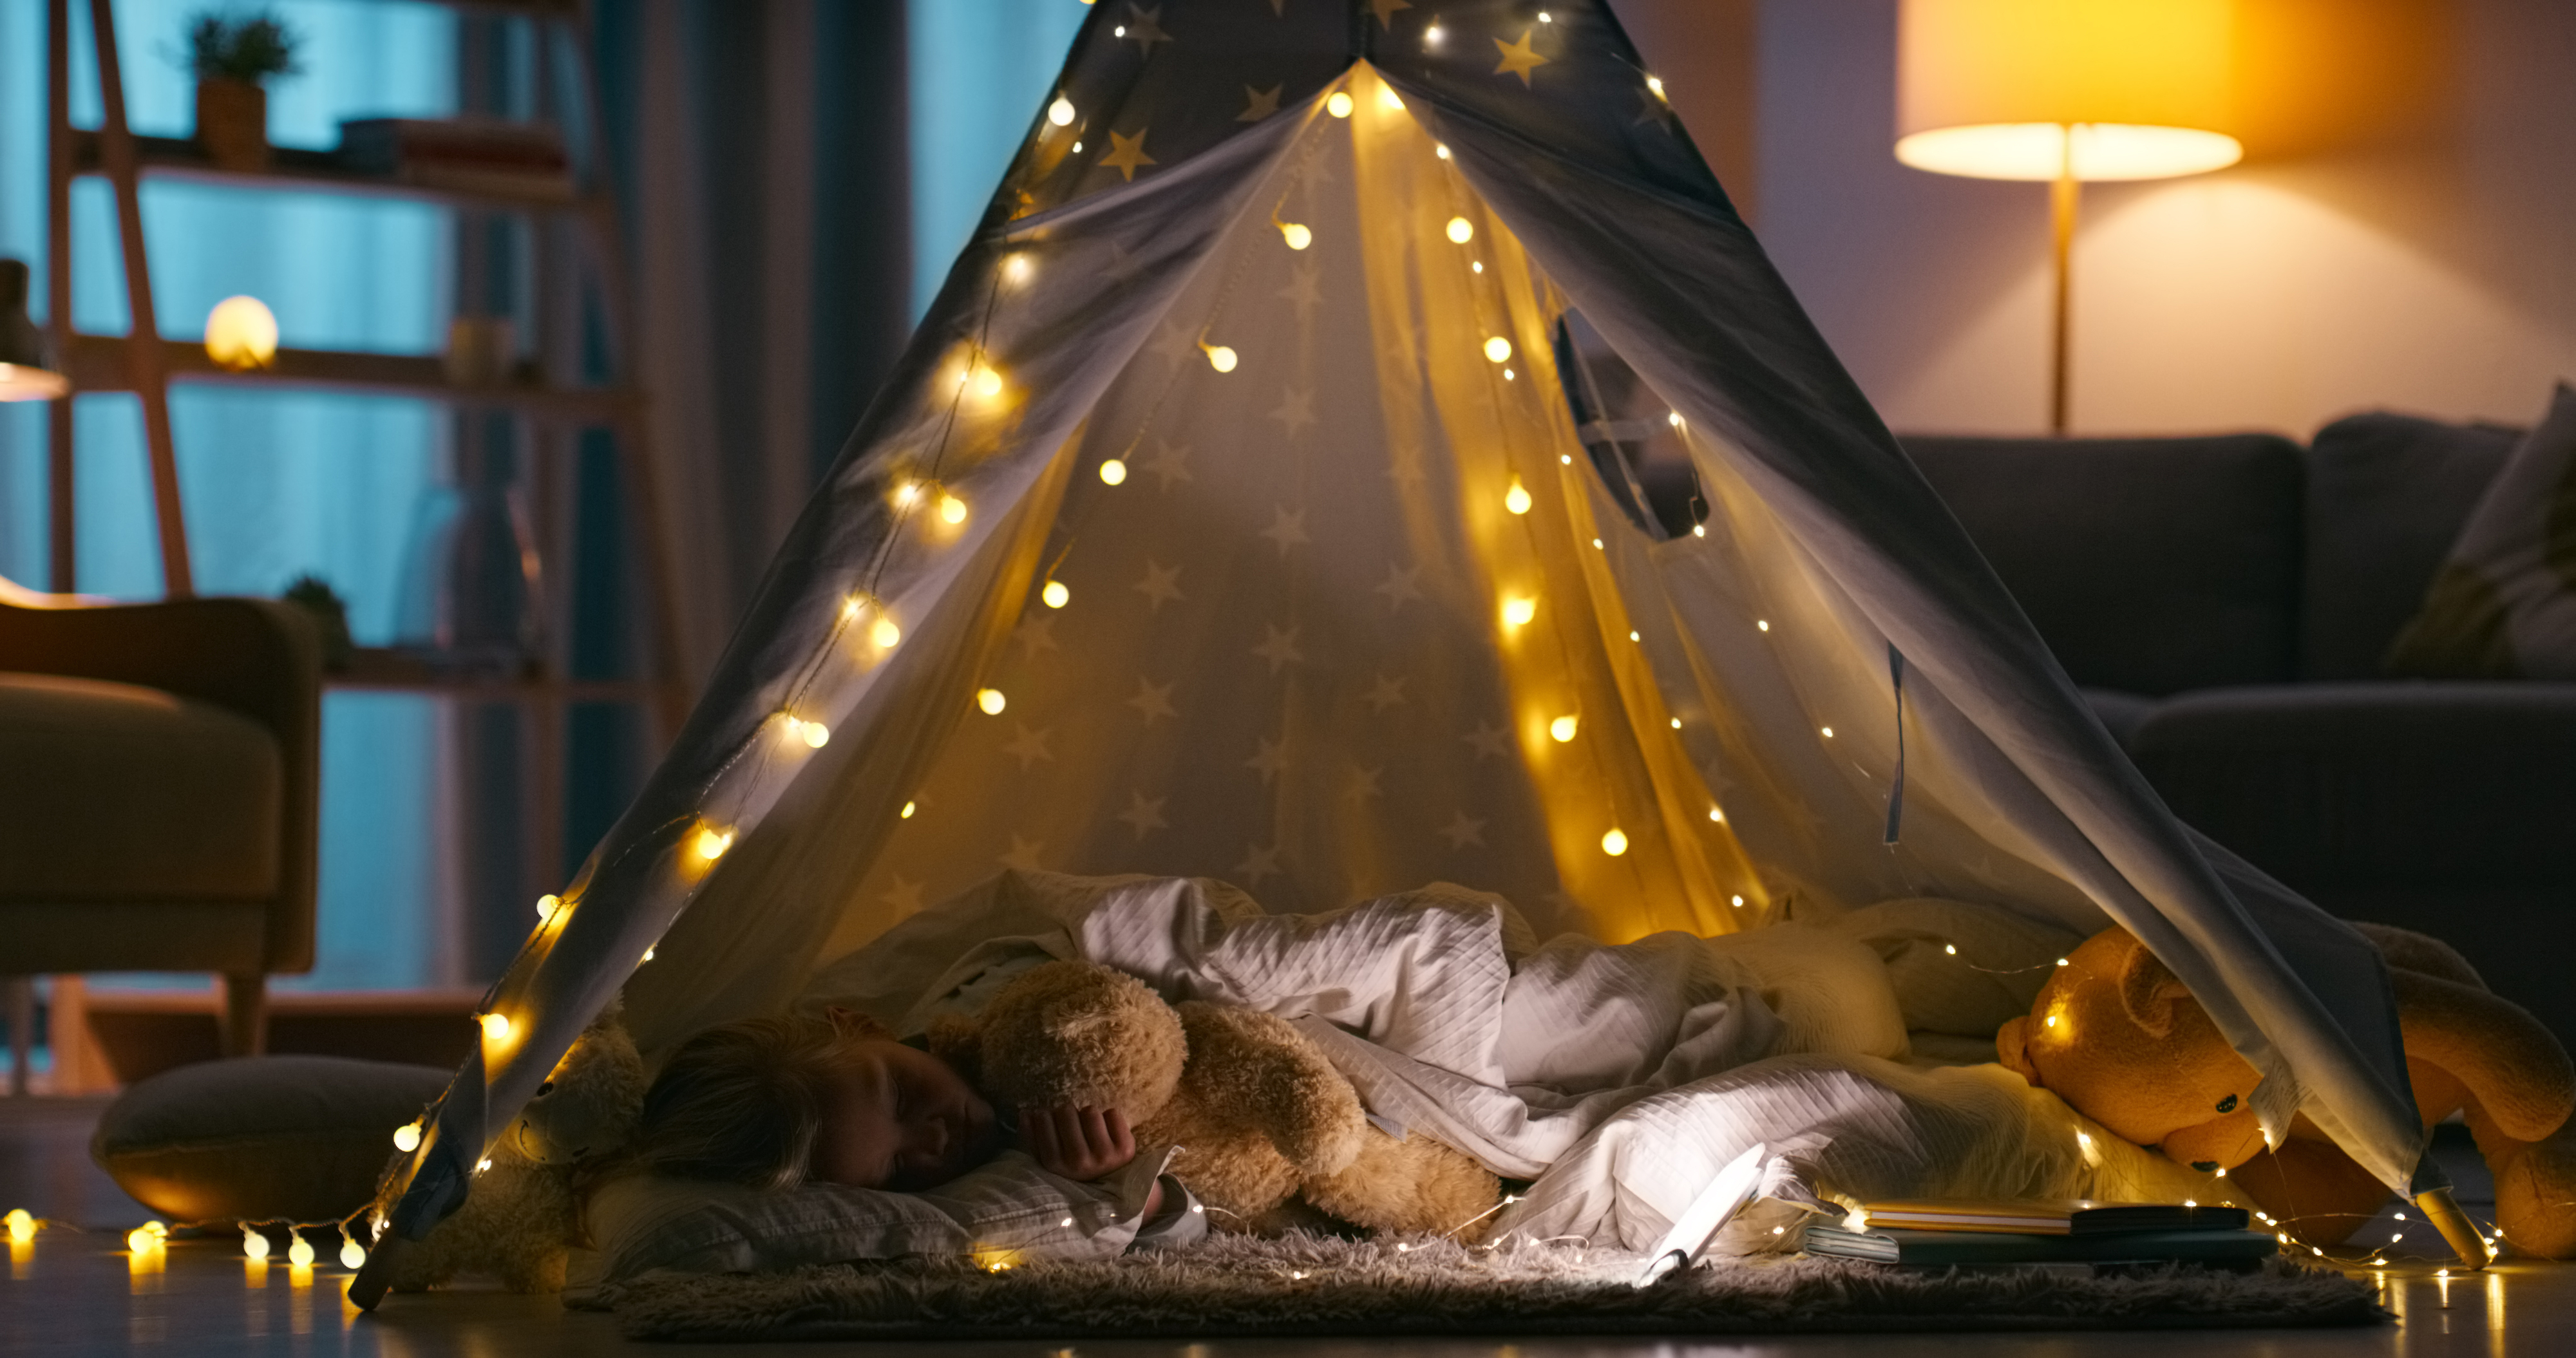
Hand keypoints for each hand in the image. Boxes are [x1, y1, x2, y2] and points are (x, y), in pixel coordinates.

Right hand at [1023, 1104, 1137, 1180]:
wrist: (1109, 1185)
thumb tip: (1025, 1113)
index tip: (1050, 1120)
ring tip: (1089, 1130)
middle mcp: (1078, 1162)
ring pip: (1090, 1111)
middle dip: (1067, 1114)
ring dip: (1089, 1116)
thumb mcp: (1048, 1157)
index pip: (1043, 1118)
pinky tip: (1107, 1131)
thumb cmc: (1073, 1165)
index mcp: (1055, 1164)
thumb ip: (1031, 1137)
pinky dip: (1109, 1118)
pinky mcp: (1124, 1149)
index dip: (1046, 1114)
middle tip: (1072, 1125)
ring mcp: (1103, 1156)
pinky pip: (1112, 1114)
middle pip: (1066, 1110)